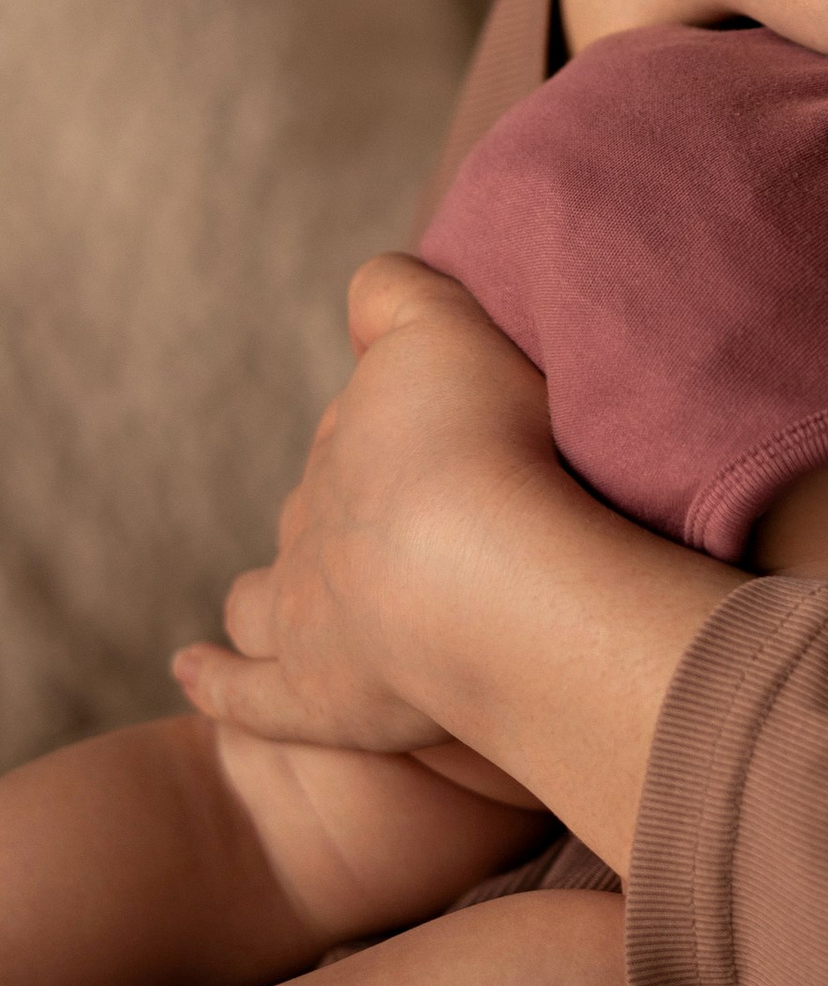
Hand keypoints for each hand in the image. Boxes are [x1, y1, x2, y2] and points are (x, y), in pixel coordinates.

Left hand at [172, 255, 564, 763]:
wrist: (479, 570)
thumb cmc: (478, 442)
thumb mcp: (445, 330)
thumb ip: (395, 297)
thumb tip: (365, 285)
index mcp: (349, 440)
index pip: (351, 429)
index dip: (386, 431)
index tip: (424, 437)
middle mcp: (315, 522)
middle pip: (310, 512)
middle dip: (332, 517)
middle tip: (384, 528)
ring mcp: (306, 614)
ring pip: (258, 603)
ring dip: (256, 600)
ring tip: (253, 606)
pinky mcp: (315, 700)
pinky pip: (246, 696)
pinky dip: (216, 683)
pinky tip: (192, 670)